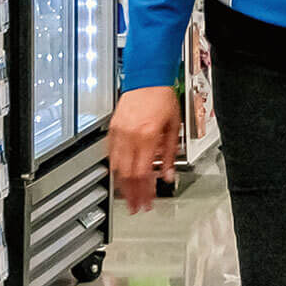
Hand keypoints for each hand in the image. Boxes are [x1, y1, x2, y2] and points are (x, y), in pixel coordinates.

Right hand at [110, 87, 179, 213]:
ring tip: (127, 197)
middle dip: (131, 194)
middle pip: (127, 174)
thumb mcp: (174, 127)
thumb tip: (168, 175)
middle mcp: (130, 136)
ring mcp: (118, 132)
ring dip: (122, 184)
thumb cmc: (163, 97)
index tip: (147, 203)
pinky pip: (111, 153)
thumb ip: (170, 154)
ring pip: (116, 166)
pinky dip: (115, 167)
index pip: (143, 173)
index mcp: (147, 137)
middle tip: (136, 207)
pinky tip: (119, 176)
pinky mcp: (112, 128)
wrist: (148, 77)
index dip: (144, 191)